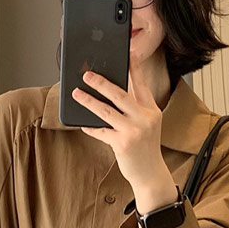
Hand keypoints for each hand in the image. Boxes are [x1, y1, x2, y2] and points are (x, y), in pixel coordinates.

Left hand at [72, 51, 167, 190]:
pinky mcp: (122, 144)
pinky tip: (83, 124)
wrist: (150, 174)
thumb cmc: (146, 148)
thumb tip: (111, 94)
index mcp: (151, 110)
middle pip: (120, 94)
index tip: (127, 53)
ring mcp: (133, 131)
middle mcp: (144, 118)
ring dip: (88, 101)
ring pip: (106, 111)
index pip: (141, 84)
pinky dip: (91, 128)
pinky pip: (101, 131)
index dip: (134, 68)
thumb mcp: (147, 125)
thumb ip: (134, 110)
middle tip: (87, 75)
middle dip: (101, 82)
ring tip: (76, 93)